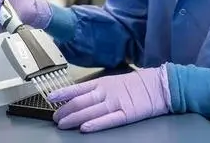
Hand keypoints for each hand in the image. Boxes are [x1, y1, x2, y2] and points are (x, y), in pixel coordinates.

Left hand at [48, 66, 169, 132]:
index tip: (50, 98)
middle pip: (81, 101)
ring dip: (74, 118)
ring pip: (91, 111)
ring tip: (63, 124)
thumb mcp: (113, 81)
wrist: (158, 85)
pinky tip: (85, 128)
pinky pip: (109, 120)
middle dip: (65, 110)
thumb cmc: (136, 84)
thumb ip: (96, 89)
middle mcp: (106, 92)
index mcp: (102, 83)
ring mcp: (116, 103)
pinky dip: (96, 124)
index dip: (63, 93)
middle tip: (55, 118)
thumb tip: (77, 95)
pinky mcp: (126, 114)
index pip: (78, 88)